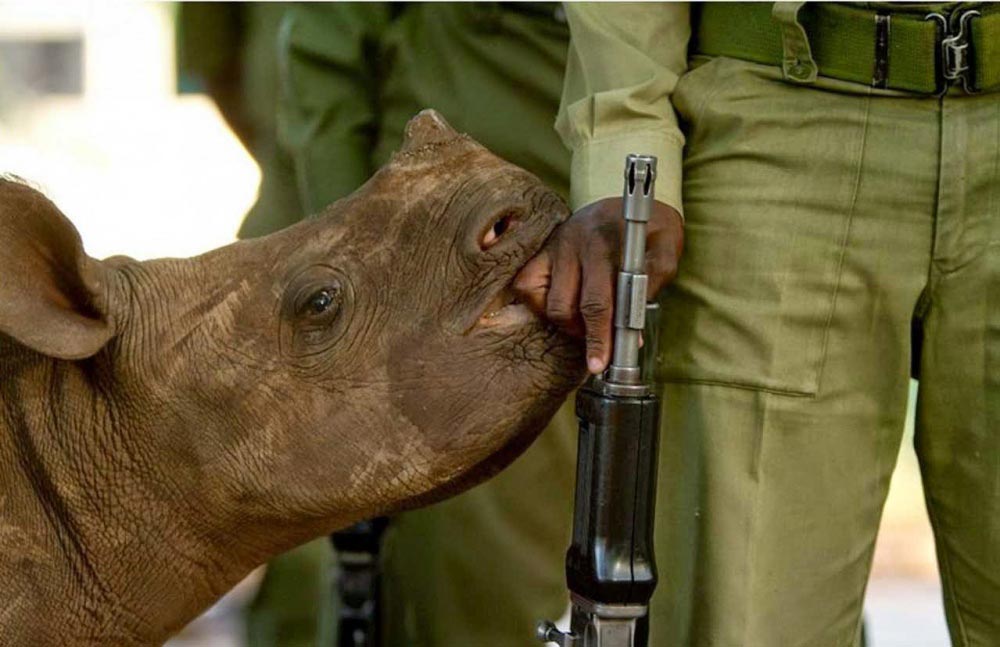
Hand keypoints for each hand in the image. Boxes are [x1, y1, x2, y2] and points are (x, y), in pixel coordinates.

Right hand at [513, 197, 683, 373]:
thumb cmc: (651, 229)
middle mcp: (573, 242)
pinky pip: (527, 287)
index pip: (599, 299)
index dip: (602, 334)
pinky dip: (542, 306)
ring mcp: (554, 247)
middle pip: (569, 306)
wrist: (630, 202)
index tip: (606, 359)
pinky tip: (565, 309)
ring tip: (588, 326)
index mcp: (604, 241)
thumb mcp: (667, 244)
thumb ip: (657, 277)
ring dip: (568, 324)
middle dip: (586, 338)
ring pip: (549, 303)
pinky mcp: (541, 252)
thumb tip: (634, 324)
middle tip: (599, 359)